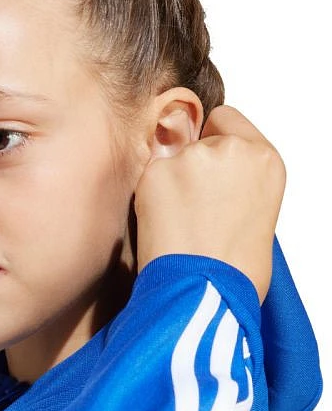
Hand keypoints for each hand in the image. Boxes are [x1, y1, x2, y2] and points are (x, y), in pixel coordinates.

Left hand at [134, 105, 284, 302]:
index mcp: (263, 159)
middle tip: (191, 209)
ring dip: (168, 183)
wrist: (205, 290)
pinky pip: (147, 178)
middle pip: (195, 138)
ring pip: (168, 158)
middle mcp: (230, 150)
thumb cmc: (233, 268)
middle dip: (190, 166)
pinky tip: (161, 225)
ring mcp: (191, 158)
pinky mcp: (156, 173)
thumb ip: (236, 181)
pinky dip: (148, 197)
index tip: (209, 172)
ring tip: (178, 223)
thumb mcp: (256, 213)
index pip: (226, 121)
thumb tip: (210, 180)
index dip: (213, 144)